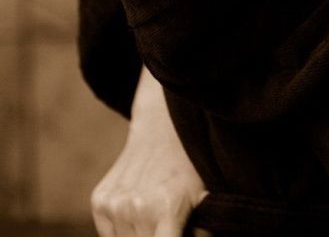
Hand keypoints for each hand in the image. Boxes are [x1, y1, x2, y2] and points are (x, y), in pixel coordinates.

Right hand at [90, 66, 207, 236]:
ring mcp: (114, 204)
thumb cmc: (188, 166)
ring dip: (138, 236)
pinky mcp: (99, 200)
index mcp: (167, 209)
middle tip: (166, 224)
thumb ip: (198, 231)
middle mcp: (136, 208)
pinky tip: (136, 212)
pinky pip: (108, 234)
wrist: (162, 127)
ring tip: (153, 217)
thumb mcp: (204, 197)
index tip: (172, 233)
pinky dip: (121, 231)